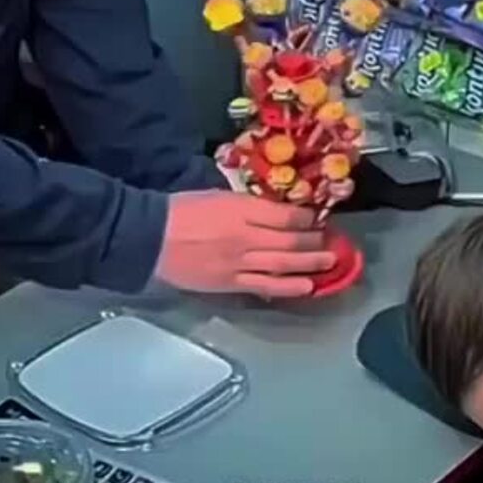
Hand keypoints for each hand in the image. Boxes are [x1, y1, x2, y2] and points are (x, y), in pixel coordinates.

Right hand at [156, 191, 335, 297]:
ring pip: (283, 264)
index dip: (305, 218)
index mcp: (239, 209)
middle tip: (332, 240)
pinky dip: (288, 287)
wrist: (150, 238)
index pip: (283, 215)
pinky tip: (307, 287)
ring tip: (330, 262)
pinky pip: (265, 286)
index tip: (317, 218)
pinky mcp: (230, 283)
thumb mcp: (216, 195)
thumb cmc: (180, 210)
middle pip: (289, 240)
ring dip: (310, 264)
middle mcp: (245, 237)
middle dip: (314, 241)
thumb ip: (246, 205)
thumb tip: (273, 212)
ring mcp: (239, 263)